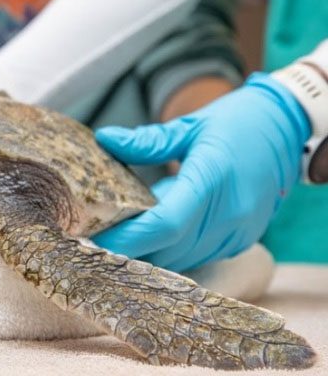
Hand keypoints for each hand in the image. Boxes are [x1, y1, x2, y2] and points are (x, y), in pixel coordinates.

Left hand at [92, 73, 310, 271]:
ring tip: (117, 237)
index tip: (94, 238)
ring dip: (150, 252)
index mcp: (213, 179)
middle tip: (93, 237)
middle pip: (169, 248)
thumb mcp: (190, 125)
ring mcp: (238, 231)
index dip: (128, 237)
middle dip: (129, 248)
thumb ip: (147, 141)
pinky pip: (198, 256)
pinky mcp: (241, 240)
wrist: (286, 129)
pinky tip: (152, 235)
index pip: (165, 224)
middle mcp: (229, 213)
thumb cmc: (236, 122)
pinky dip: (172, 250)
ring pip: (182, 258)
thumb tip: (105, 139)